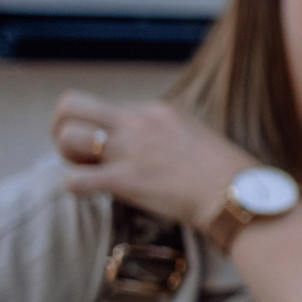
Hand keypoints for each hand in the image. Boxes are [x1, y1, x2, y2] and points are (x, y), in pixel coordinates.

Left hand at [54, 92, 254, 230]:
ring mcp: (130, 150)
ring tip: (87, 172)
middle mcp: (137, 122)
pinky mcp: (126, 181)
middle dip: (61, 127)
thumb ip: (161, 134)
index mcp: (155, 110)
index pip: (103, 106)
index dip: (96, 128)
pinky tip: (91, 193)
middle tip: (76, 152)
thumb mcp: (192, 135)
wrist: (240, 196)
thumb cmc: (224, 173)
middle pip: (71, 105)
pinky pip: (73, 180)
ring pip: (66, 137)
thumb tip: (142, 146)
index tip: (107, 149)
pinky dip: (74, 187)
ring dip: (67, 157)